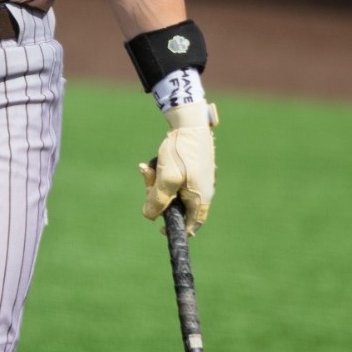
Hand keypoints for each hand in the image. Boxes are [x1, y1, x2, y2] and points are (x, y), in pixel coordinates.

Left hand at [139, 102, 216, 234]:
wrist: (189, 123)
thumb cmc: (180, 152)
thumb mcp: (166, 179)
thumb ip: (158, 200)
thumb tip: (149, 216)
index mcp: (200, 199)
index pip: (192, 225)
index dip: (176, 228)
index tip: (160, 227)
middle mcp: (203, 191)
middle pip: (178, 206)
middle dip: (159, 197)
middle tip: (148, 185)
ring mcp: (199, 180)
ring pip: (173, 191)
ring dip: (157, 183)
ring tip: (148, 169)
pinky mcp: (193, 169)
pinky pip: (175, 178)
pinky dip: (163, 174)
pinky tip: (153, 164)